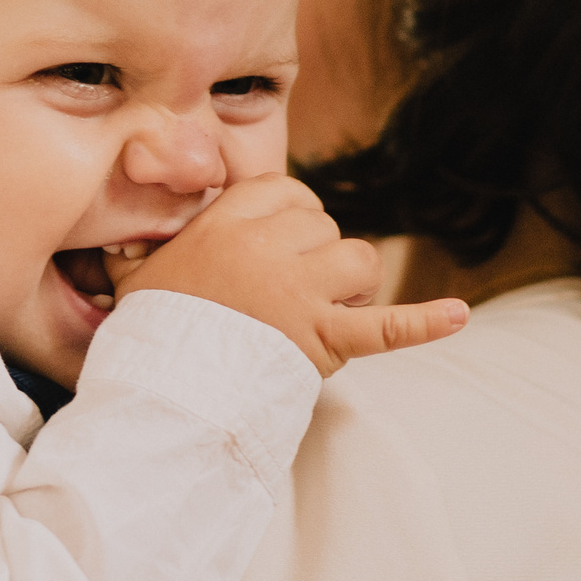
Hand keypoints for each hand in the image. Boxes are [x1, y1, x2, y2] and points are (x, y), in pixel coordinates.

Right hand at [108, 174, 468, 377]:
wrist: (162, 390)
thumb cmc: (149, 332)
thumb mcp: (136, 274)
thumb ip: (142, 243)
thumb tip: (123, 232)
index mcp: (224, 227)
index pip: (282, 190)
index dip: (291, 210)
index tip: (281, 235)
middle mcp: (267, 251)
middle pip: (323, 225)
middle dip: (317, 255)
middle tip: (290, 290)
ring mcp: (299, 295)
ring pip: (359, 260)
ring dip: (352, 283)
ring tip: (328, 308)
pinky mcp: (324, 341)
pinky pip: (385, 326)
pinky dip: (424, 323)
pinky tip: (457, 315)